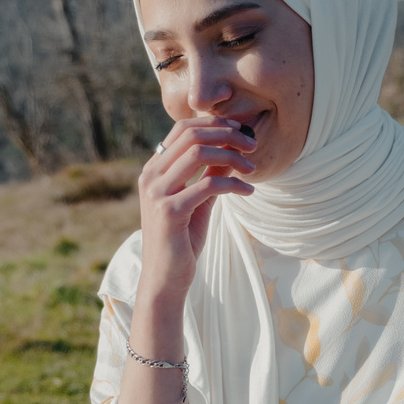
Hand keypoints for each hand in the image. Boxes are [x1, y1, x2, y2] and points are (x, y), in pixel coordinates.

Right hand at [137, 116, 256, 302]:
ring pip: (198, 154)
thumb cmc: (181, 241)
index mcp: (154, 170)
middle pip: (190, 135)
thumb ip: (210, 175)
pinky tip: (248, 191)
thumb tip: (233, 150)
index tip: (241, 132)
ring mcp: (157, 193)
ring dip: (232, 157)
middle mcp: (151, 176)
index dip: (214, 124)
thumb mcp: (199, 201)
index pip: (182, 129)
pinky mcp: (169, 211)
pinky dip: (233, 184)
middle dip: (227, 134)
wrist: (165, 279)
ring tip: (253, 170)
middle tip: (252, 145)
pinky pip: (208, 185)